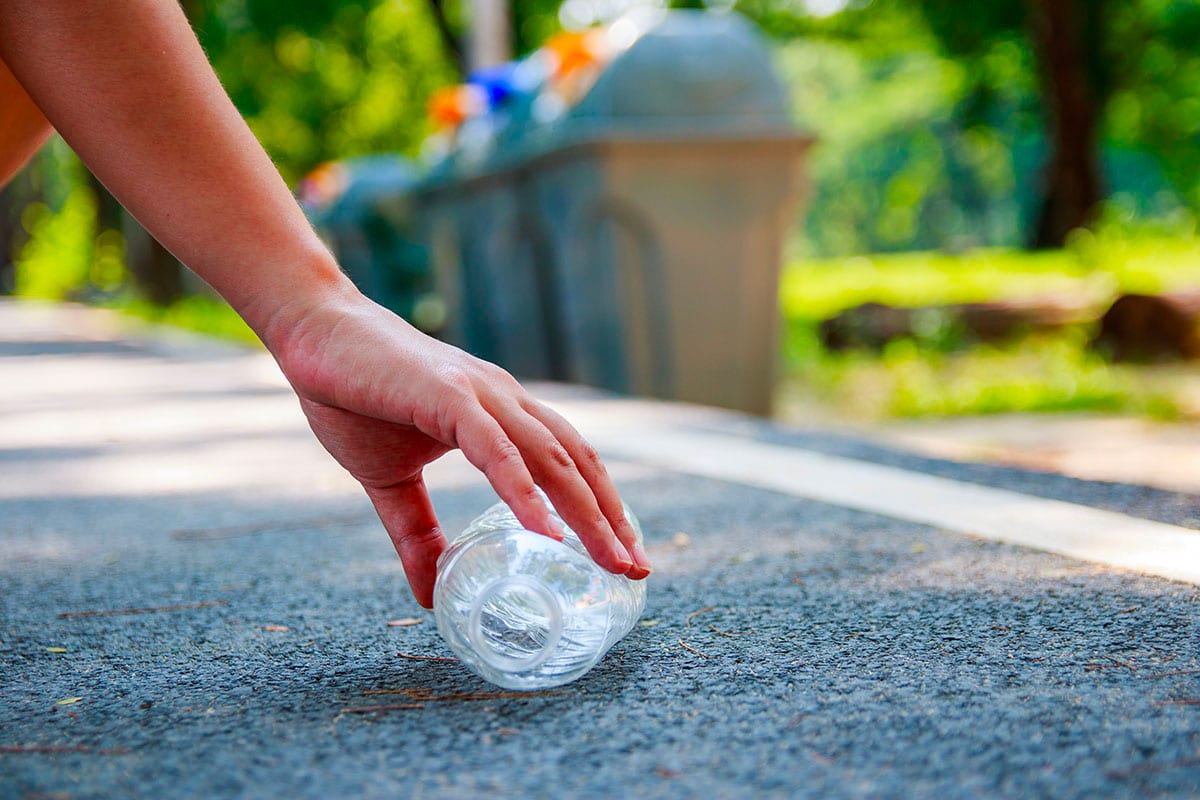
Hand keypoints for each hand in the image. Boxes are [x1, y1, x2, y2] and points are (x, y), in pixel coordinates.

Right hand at [267, 283, 651, 607]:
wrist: (312, 330)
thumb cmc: (352, 395)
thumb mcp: (389, 482)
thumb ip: (417, 534)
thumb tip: (431, 596)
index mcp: (500, 415)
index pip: (568, 464)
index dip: (600, 509)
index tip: (622, 556)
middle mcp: (504, 401)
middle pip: (576, 464)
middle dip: (611, 520)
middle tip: (636, 571)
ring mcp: (480, 395)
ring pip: (551, 458)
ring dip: (585, 512)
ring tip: (610, 560)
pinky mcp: (447, 395)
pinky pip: (496, 448)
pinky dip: (524, 490)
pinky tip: (544, 531)